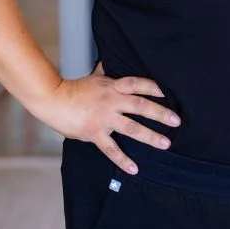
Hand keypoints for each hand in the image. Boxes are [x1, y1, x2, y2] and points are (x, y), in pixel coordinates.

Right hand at [36, 63, 180, 173]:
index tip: (170, 92)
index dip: (154, 87)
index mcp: (113, 86)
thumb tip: (109, 59)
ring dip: (150, 136)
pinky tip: (134, 169)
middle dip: (161, 113)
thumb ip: (105, 71)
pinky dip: (123, 160)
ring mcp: (104, 118)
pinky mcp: (94, 133)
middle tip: (177, 121)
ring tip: (165, 143)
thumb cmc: (74, 89)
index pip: (138, 84)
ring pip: (131, 128)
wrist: (52, 100)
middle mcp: (112, 101)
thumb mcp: (94, 77)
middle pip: (141, 106)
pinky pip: (111, 149)